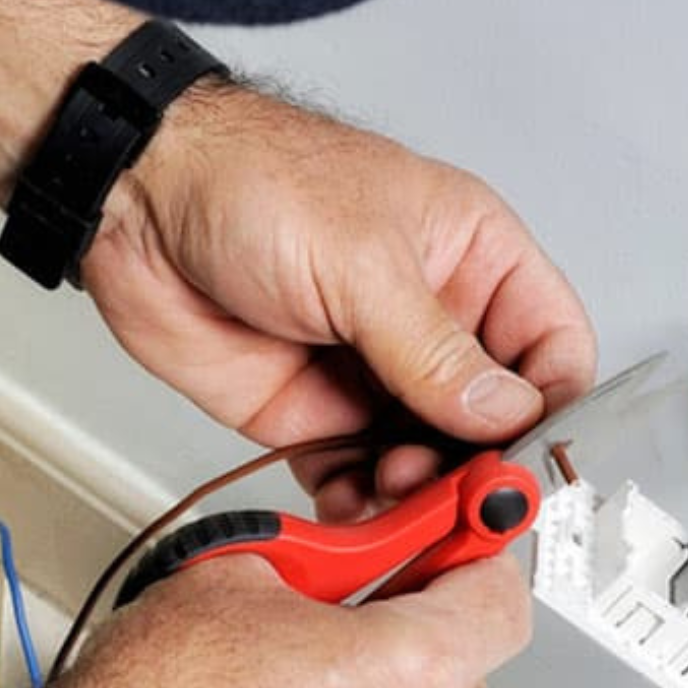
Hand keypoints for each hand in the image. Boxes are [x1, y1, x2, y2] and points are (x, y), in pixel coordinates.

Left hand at [84, 84, 596, 519]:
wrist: (136, 201)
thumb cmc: (249, 179)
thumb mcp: (362, 262)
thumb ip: (435, 350)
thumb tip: (503, 413)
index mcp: (470, 256)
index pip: (551, 345)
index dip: (551, 405)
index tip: (527, 455)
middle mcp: (429, 319)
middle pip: (492, 419)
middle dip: (478, 463)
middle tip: (454, 489)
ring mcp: (372, 371)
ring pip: (428, 459)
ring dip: (420, 492)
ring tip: (393, 492)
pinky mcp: (313, 412)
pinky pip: (357, 478)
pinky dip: (360, 505)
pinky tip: (351, 507)